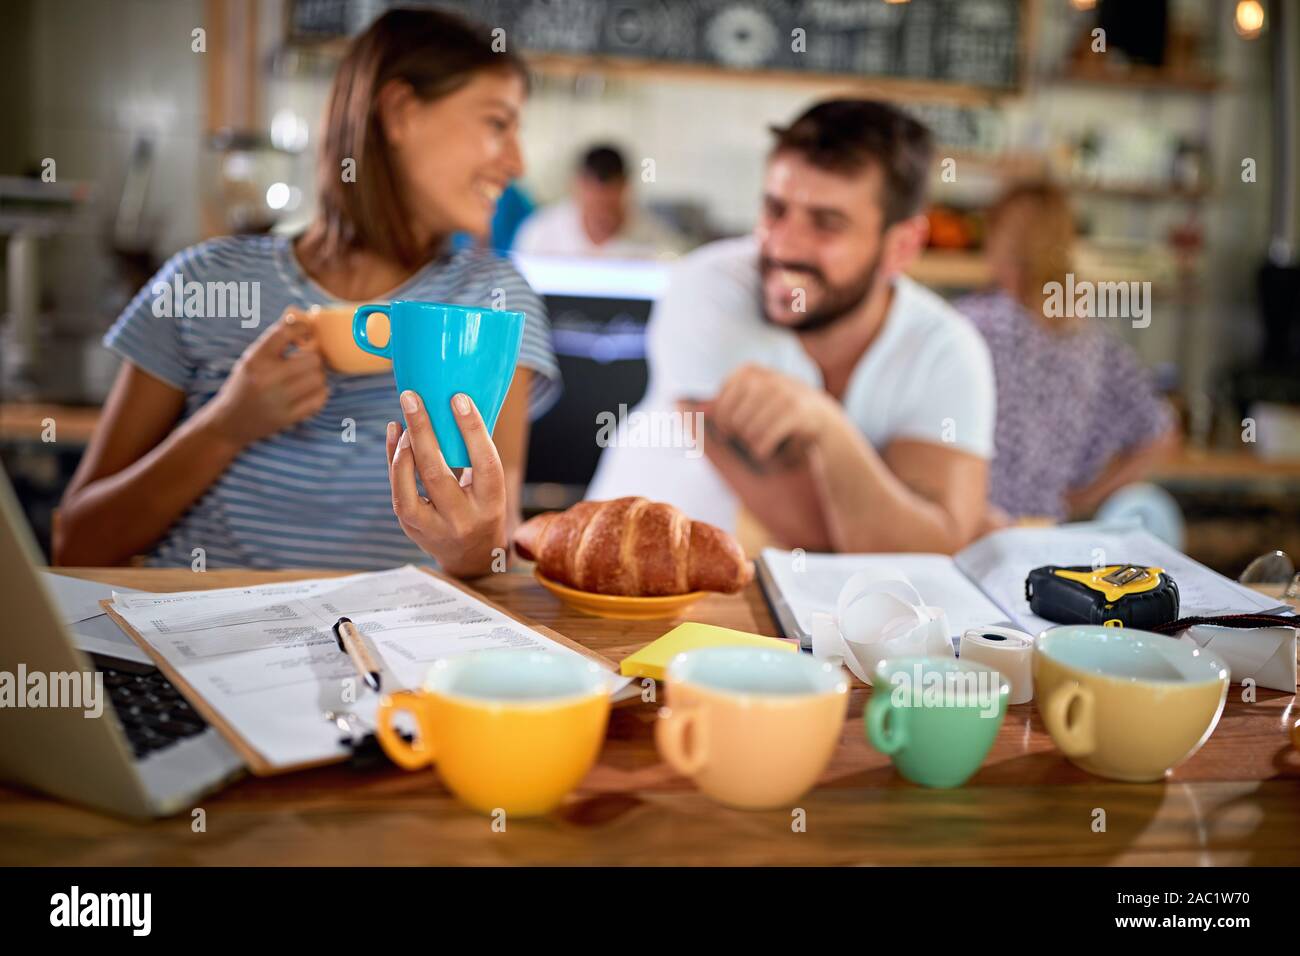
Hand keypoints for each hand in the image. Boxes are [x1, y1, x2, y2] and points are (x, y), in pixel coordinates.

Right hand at [206, 309, 327, 445]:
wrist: (228, 423)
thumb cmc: (244, 385)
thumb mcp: (252, 358)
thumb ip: (275, 338)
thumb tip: (298, 312)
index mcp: (255, 359)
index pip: (285, 332)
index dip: (302, 328)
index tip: (306, 332)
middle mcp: (267, 377)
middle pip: (312, 358)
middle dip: (313, 357)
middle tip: (306, 360)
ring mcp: (278, 399)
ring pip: (318, 378)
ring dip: (317, 376)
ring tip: (306, 377)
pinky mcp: (288, 417)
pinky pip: (319, 398)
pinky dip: (319, 393)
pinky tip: (309, 392)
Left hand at [386, 390, 507, 577]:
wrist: (473, 556)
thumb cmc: (482, 507)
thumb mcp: (489, 487)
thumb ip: (473, 456)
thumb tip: (449, 407)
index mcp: (491, 502)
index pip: (484, 462)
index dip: (471, 429)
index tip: (458, 398)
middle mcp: (463, 518)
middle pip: (436, 473)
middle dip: (421, 431)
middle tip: (411, 398)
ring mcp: (434, 527)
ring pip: (407, 491)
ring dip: (401, 452)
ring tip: (403, 422)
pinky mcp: (413, 529)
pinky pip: (398, 494)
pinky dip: (393, 462)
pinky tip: (395, 435)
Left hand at [696, 364, 836, 464]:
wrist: (821, 416)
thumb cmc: (777, 408)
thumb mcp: (751, 399)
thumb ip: (723, 403)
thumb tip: (689, 407)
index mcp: (749, 371)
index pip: (720, 404)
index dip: (723, 422)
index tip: (730, 430)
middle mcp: (766, 379)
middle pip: (732, 420)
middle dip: (738, 434)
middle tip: (749, 437)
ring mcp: (783, 394)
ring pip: (748, 432)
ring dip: (752, 445)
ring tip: (761, 442)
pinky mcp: (796, 414)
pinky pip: (764, 441)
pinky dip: (762, 451)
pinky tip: (767, 451)